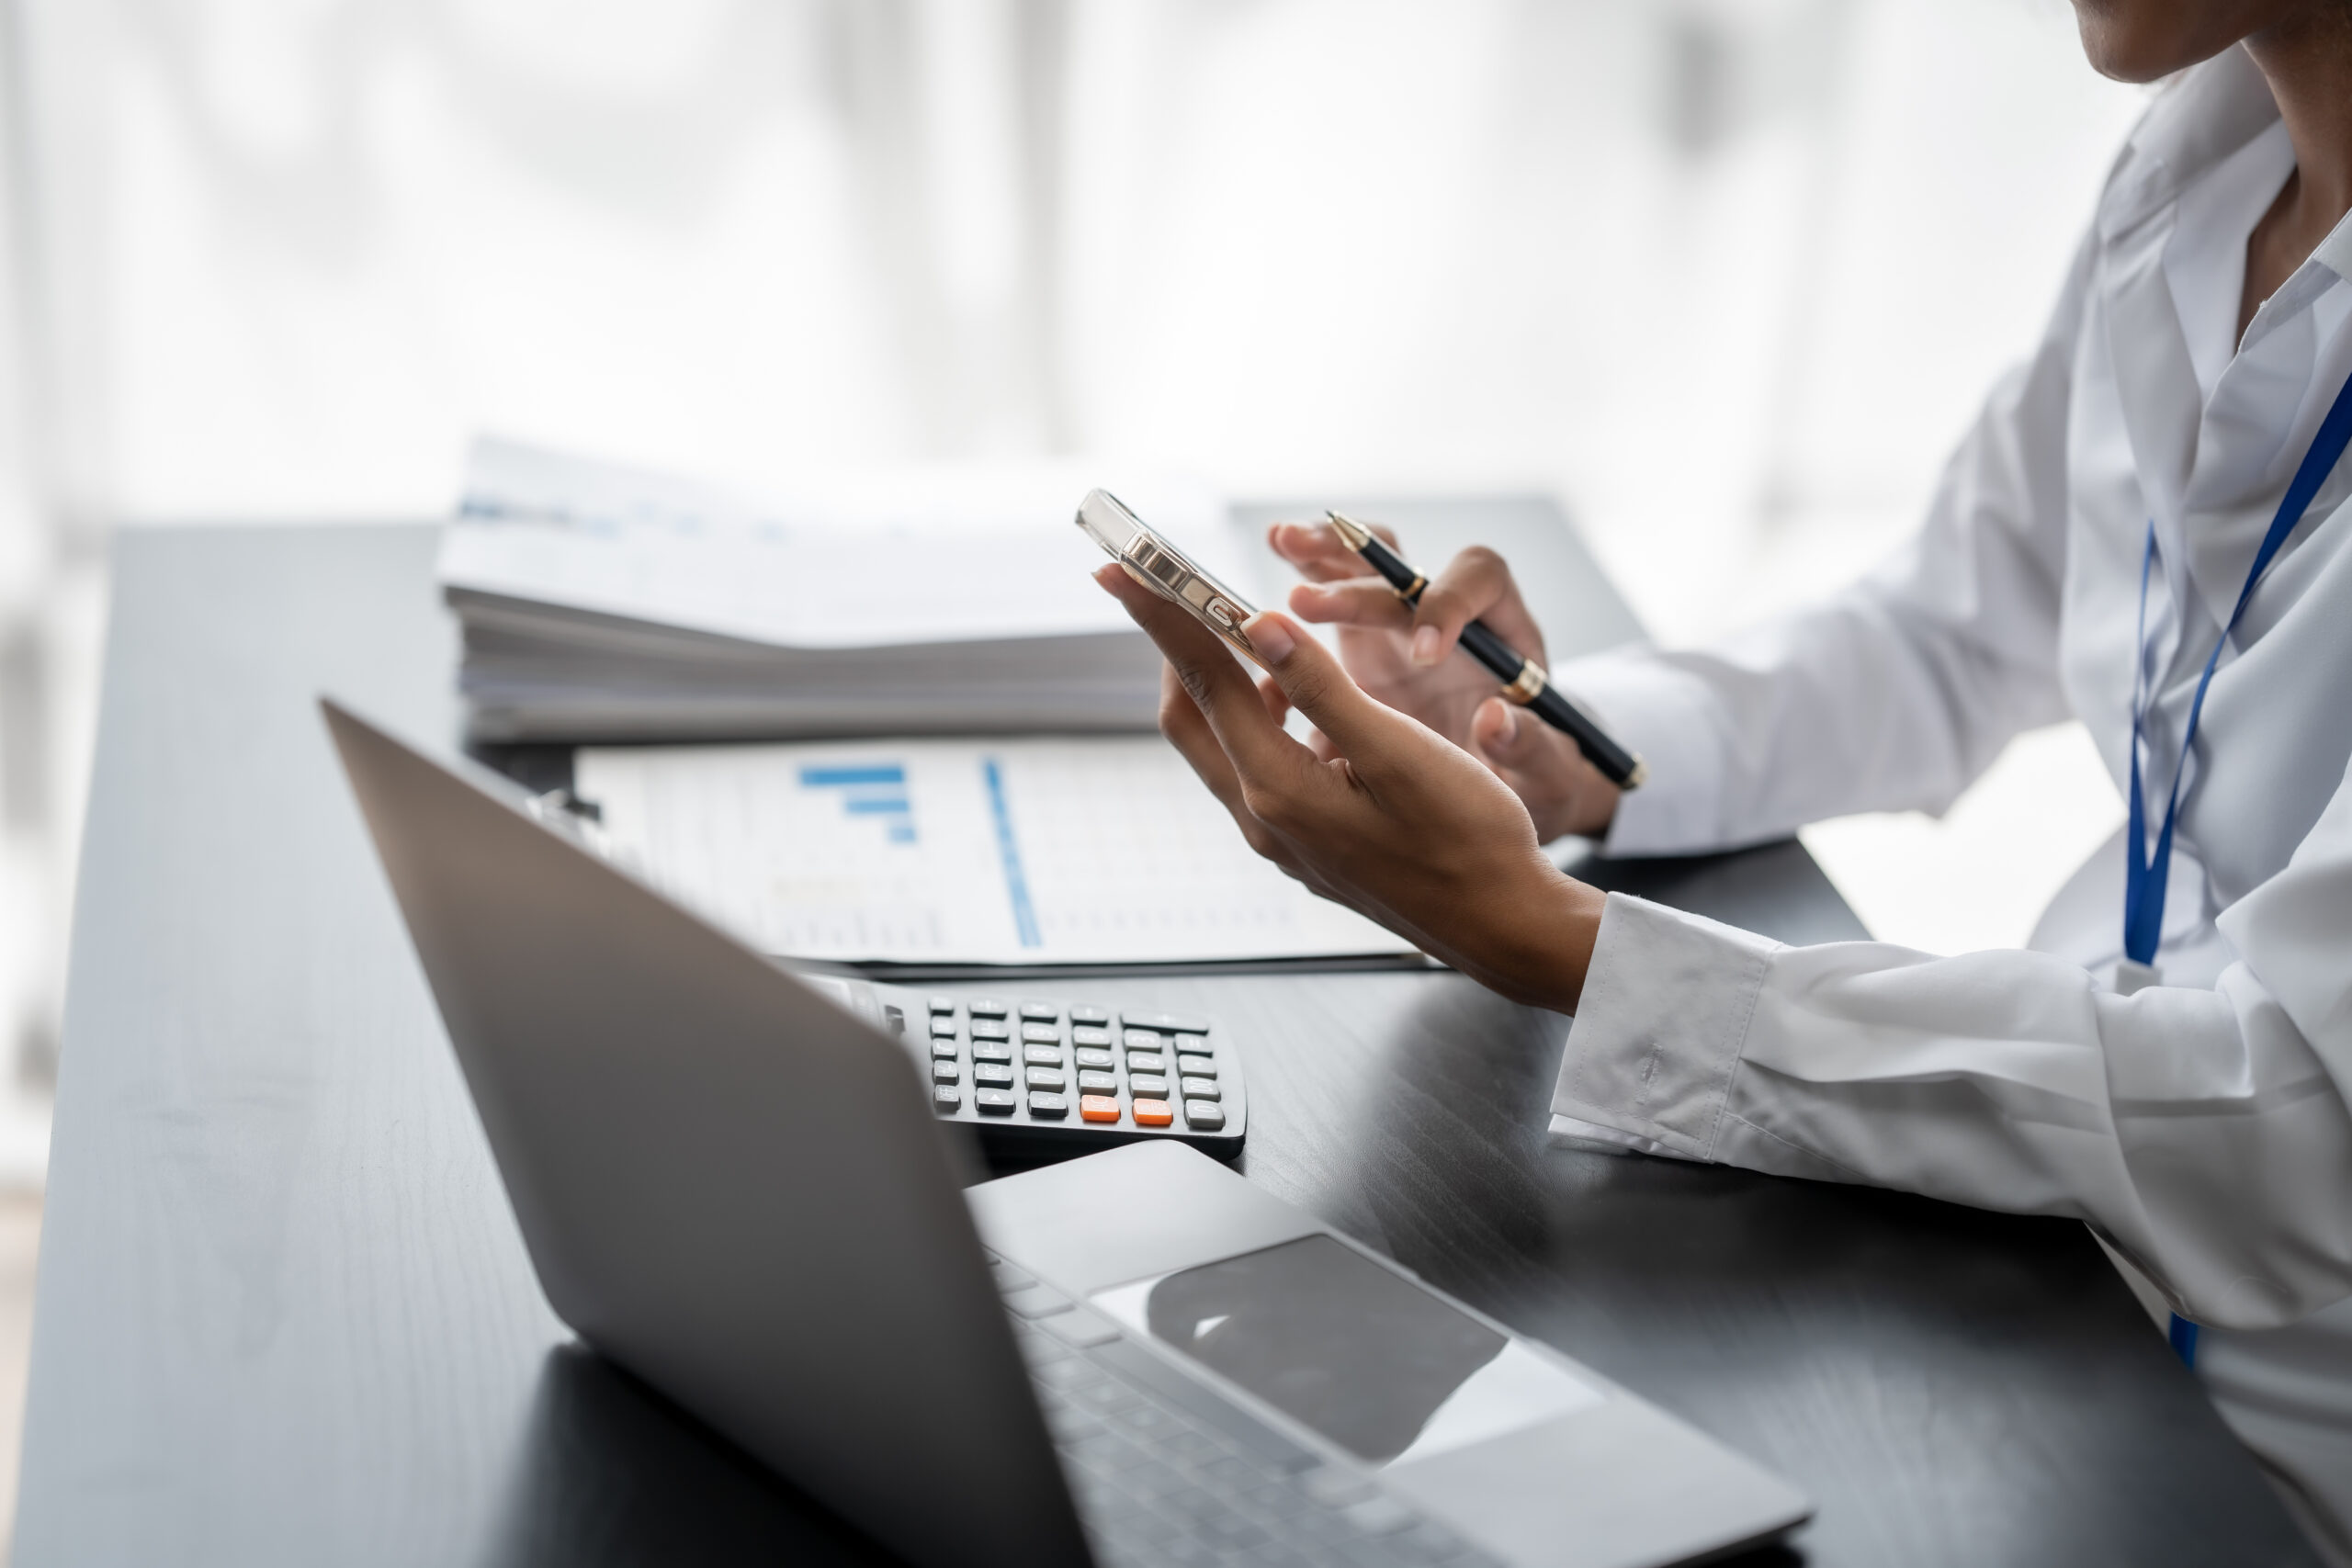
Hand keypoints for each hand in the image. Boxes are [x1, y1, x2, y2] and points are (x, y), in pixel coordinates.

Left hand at [1094, 562, 1603, 1012]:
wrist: (1503, 924)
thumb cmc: (1469, 841)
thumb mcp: (1400, 753)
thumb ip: (1324, 689)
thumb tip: (1258, 627)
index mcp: (1281, 790)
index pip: (1204, 682)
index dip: (1164, 618)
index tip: (1124, 570)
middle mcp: (1265, 818)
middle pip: (1191, 717)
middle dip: (1177, 648)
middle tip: (1172, 591)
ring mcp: (1282, 837)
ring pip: (1223, 744)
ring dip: (1225, 684)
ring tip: (1247, 636)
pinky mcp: (1305, 844)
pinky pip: (1259, 768)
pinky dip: (1262, 720)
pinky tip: (1302, 703)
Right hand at [1269, 520, 1620, 840]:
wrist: (1506, 785)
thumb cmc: (1534, 773)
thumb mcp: (1546, 774)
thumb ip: (1529, 748)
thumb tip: (1496, 721)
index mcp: (1503, 632)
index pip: (1479, 582)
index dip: (1450, 605)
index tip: (1423, 653)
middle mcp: (1450, 613)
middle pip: (1406, 566)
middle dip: (1359, 580)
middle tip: (1309, 605)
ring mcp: (1404, 618)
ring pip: (1365, 561)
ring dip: (1324, 550)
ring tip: (1281, 542)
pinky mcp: (1367, 636)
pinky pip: (1336, 584)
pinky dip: (1306, 567)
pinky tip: (1271, 554)